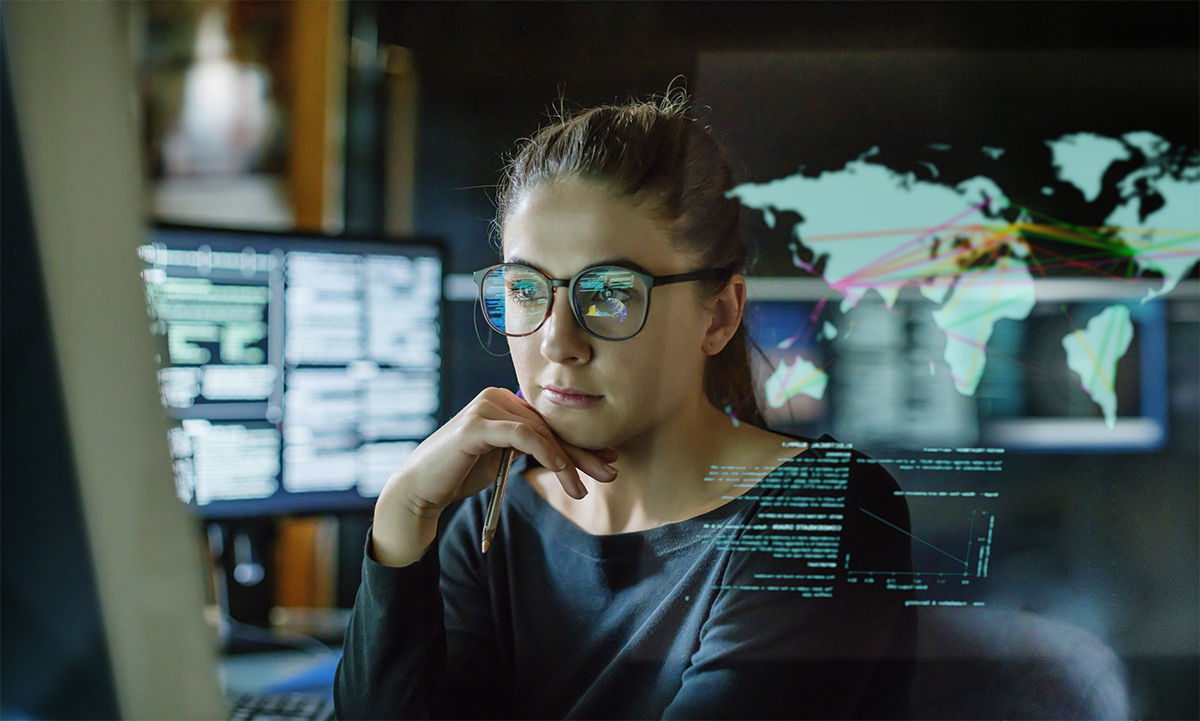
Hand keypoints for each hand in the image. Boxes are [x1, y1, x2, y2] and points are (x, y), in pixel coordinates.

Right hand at [371, 387, 617, 565]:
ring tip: (582, 490)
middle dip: (582, 452)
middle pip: (550, 426)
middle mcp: (495, 397)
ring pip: (540, 432)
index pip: (550, 423)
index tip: (608, 460)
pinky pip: (523, 436)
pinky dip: (547, 454)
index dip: (580, 442)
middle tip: (611, 472)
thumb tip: (569, 453)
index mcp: (503, 402)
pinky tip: (562, 474)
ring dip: (567, 462)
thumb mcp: (503, 458)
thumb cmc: (460, 475)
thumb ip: (528, 447)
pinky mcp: (477, 425)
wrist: (421, 490)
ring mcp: (485, 407)